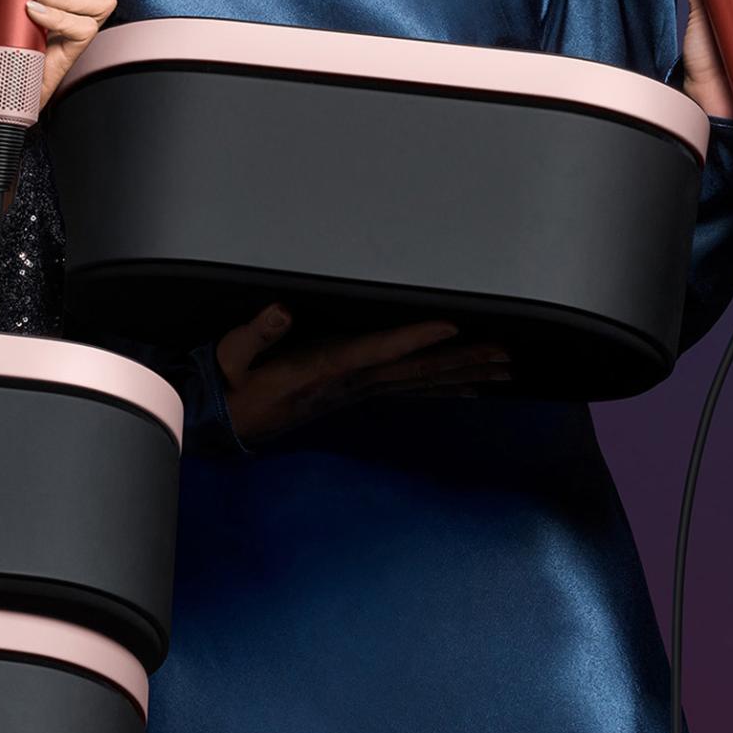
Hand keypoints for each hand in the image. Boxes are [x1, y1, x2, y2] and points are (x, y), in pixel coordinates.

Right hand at [214, 304, 511, 440]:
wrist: (226, 421)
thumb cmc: (230, 382)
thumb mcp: (231, 356)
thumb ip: (255, 335)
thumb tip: (280, 311)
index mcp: (323, 369)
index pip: (376, 351)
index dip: (414, 339)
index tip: (452, 326)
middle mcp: (350, 383)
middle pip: (414, 370)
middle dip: (461, 361)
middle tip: (505, 354)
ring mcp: (357, 391)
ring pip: (420, 382)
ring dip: (464, 375)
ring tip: (504, 369)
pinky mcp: (357, 394)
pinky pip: (411, 392)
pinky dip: (445, 388)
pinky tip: (471, 388)